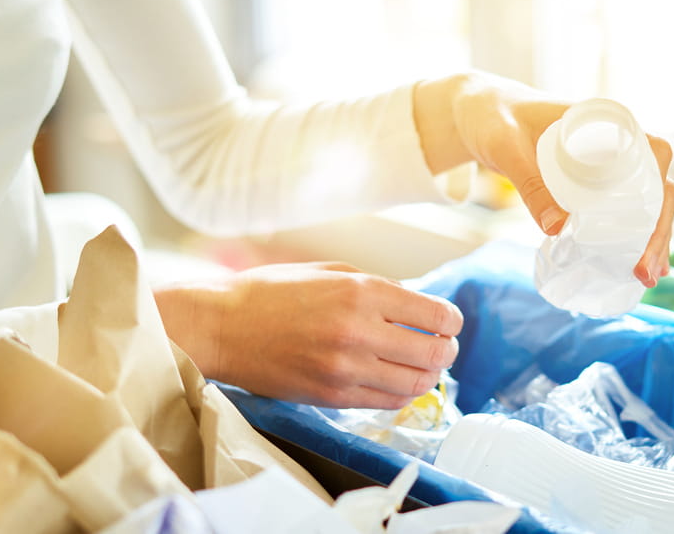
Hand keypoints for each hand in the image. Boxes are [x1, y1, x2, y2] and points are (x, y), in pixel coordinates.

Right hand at [154, 262, 462, 408]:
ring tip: (423, 367)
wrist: (222, 327)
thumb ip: (379, 288)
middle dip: (447, 350)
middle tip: (443, 346)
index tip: (447, 322)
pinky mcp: (332, 396)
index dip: (451, 321)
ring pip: (416, 384)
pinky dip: (401, 393)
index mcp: (362, 292)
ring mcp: (346, 369)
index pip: (436, 315)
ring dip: (428, 376)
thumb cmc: (272, 292)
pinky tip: (396, 380)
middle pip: (435, 353)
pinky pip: (387, 402)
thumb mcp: (331, 272)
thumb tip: (420, 307)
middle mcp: (359, 331)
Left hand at [414, 72, 673, 286]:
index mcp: (607, 123)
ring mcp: (607, 167)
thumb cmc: (495, 118)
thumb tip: (557, 229)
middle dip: (658, 231)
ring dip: (651, 240)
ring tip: (645, 278)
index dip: (660, 192)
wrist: (481, 115)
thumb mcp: (507, 147)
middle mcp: (616, 144)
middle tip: (644, 271)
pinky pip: (622, 211)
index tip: (649, 227)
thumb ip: (529, 181)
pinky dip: (632, 238)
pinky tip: (634, 268)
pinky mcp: (592, 186)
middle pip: (656, 188)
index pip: (655, 154)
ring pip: (645, 204)